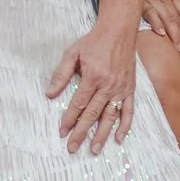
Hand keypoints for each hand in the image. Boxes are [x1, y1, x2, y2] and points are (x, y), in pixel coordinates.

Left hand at [48, 12, 138, 153]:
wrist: (119, 31)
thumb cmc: (94, 41)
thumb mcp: (72, 53)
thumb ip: (61, 74)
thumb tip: (49, 94)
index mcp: (93, 77)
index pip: (79, 103)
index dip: (69, 119)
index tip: (62, 132)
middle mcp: (108, 85)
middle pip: (93, 114)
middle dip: (82, 132)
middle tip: (72, 148)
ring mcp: (120, 89)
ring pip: (110, 116)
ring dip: (102, 135)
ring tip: (94, 150)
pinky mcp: (130, 89)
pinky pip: (128, 111)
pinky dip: (124, 126)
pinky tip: (118, 138)